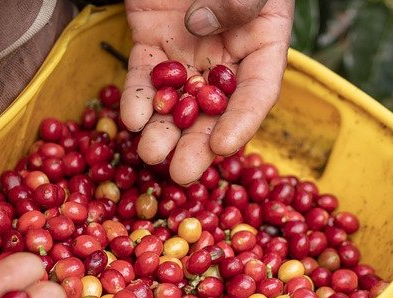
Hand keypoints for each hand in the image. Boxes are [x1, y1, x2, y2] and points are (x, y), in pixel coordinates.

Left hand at [121, 0, 293, 184]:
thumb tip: (205, 28)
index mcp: (262, 37)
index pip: (258, 90)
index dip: (243, 122)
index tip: (225, 148)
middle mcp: (227, 51)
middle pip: (215, 108)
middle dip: (197, 143)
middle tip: (182, 174)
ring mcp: (188, 47)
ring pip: (178, 99)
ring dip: (164, 130)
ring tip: (149, 155)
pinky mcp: (151, 38)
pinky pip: (145, 75)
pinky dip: (137, 98)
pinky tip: (130, 118)